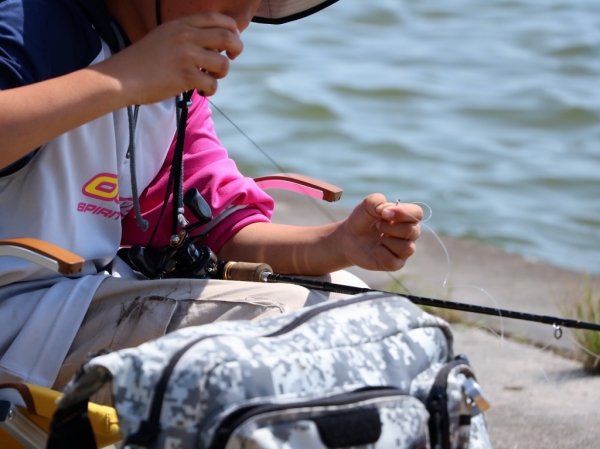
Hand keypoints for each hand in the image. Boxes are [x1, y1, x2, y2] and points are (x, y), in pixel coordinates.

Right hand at [93, 12, 242, 104]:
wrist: (121, 78)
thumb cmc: (142, 62)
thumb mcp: (164, 37)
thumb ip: (187, 36)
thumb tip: (215, 45)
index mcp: (180, 24)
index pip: (216, 18)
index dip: (231, 28)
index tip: (232, 39)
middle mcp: (186, 36)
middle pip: (228, 37)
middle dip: (237, 49)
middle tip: (231, 58)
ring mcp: (187, 56)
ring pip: (223, 64)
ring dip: (222, 73)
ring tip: (210, 77)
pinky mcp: (186, 76)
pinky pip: (212, 84)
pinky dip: (211, 90)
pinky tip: (201, 90)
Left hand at [339, 194, 422, 270]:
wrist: (349, 236)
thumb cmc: (362, 219)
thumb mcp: (367, 205)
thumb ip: (378, 201)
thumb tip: (387, 209)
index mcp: (406, 217)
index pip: (417, 213)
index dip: (403, 212)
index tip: (384, 213)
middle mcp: (409, 234)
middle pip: (414, 231)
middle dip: (391, 227)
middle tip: (377, 225)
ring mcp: (403, 250)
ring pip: (407, 248)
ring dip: (388, 240)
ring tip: (378, 236)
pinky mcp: (394, 264)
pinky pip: (393, 262)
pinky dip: (381, 253)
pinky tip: (375, 249)